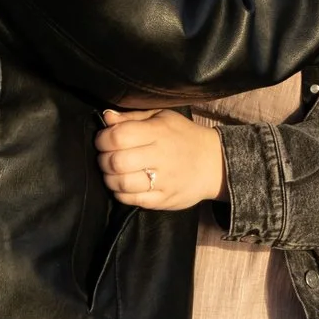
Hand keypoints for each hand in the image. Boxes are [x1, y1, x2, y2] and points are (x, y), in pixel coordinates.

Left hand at [96, 108, 224, 210]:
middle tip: (106, 157)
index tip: (103, 140)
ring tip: (113, 172)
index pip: (118, 136)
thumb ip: (133, 117)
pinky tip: (123, 186)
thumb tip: (107, 118)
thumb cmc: (185, 137)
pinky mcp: (164, 199)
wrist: (216, 163)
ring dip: (109, 178)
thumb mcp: (163, 117)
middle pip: (116, 161)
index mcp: (158, 132)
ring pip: (121, 183)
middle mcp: (160, 157)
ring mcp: (163, 181)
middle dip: (103, 160)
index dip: (103, 139)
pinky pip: (133, 200)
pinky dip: (120, 193)